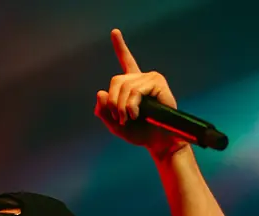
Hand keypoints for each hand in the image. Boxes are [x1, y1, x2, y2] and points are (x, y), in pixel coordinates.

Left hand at [94, 29, 187, 158]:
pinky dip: (131, 105)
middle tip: (119, 118)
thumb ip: (103, 111)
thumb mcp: (114, 124)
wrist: (158, 141)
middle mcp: (142, 78)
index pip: (125, 62)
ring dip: (121, 107)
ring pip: (124, 87)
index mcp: (133, 84)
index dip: (120, 46)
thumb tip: (100, 92)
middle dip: (112, 102)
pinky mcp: (158, 83)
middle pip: (116, 80)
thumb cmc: (139, 132)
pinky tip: (136, 114)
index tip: (114, 32)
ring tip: (128, 118)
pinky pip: (135, 91)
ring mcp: (151, 79)